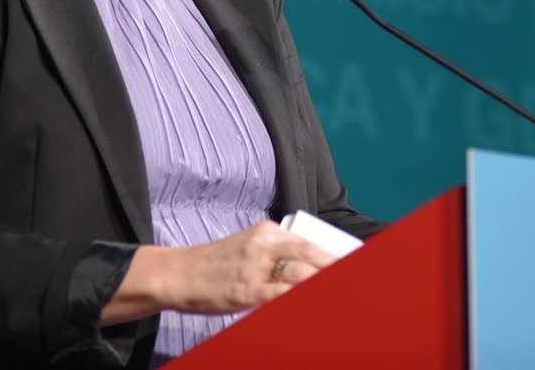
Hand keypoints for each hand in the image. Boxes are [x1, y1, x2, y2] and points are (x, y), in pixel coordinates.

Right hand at [158, 220, 338, 313]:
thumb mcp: (247, 246)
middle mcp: (263, 245)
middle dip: (336, 267)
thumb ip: (275, 252)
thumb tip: (308, 268)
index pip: (309, 241)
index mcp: (266, 231)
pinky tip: (312, 303)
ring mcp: (254, 268)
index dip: (334, 254)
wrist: (177, 273)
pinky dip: (298, 298)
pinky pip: (278, 295)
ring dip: (322, 283)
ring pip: (299, 274)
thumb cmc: (214, 264)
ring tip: (342, 293)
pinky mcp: (245, 291)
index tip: (354, 263)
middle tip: (357, 279)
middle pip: (310, 255)